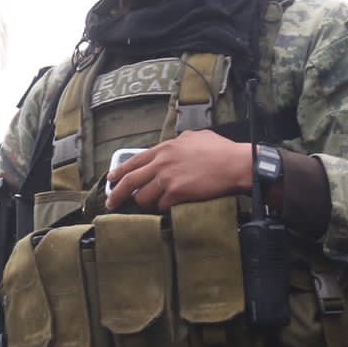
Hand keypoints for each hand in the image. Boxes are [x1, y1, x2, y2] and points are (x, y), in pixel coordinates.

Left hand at [105, 130, 251, 211]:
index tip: (111, 180)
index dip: (119, 172)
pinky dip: (164, 209)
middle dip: (117, 195)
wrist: (236, 165)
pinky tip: (170, 208)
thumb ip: (180, 142)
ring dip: (146, 204)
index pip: (134, 161)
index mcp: (165, 148)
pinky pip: (162, 206)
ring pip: (143, 198)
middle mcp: (161, 163)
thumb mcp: (196, 137)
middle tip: (111, 203)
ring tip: (152, 205)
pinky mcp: (176, 193)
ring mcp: (167, 179)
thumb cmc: (221, 151)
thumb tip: (176, 143)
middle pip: (130, 182)